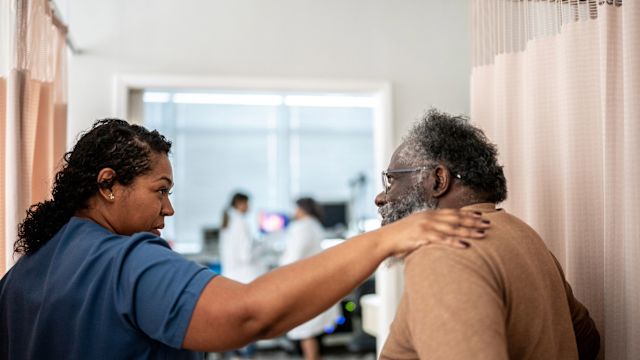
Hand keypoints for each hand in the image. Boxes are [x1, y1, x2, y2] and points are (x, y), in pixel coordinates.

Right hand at [376, 209, 490, 257]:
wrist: (383, 240)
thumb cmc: (399, 237)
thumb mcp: (415, 227)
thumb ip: (427, 227)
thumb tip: (438, 231)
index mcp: (428, 214)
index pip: (452, 212)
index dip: (468, 213)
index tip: (481, 215)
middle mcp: (429, 218)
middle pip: (456, 219)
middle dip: (474, 221)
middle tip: (489, 224)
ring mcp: (426, 227)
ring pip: (453, 229)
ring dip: (469, 231)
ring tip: (483, 234)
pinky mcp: (422, 237)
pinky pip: (442, 240)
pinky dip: (455, 243)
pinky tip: (466, 246)